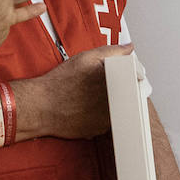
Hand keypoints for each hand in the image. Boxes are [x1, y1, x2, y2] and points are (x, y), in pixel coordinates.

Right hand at [10, 43, 133, 139]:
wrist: (40, 106)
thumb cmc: (59, 83)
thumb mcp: (86, 58)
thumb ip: (112, 51)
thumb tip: (129, 48)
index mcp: (116, 83)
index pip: (139, 79)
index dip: (133, 75)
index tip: (127, 74)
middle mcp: (115, 103)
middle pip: (131, 95)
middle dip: (123, 89)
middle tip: (103, 85)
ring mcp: (109, 119)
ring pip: (120, 109)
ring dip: (114, 103)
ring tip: (93, 96)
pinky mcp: (100, 130)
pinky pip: (108, 121)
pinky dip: (102, 114)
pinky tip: (88, 108)